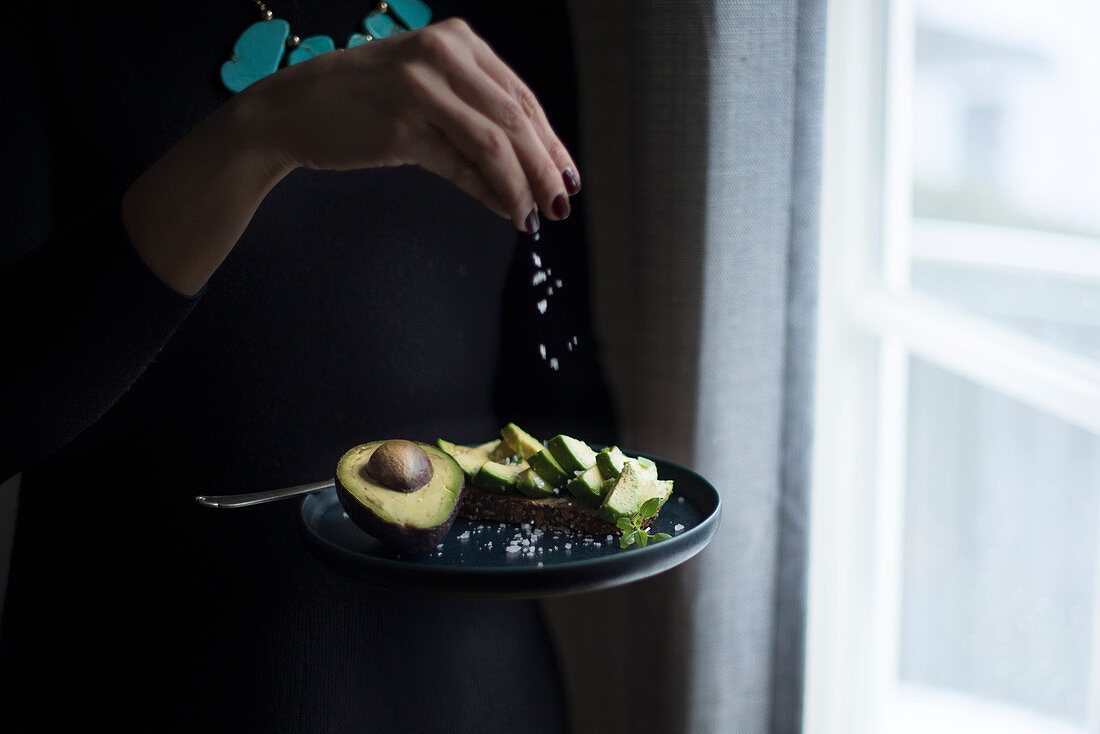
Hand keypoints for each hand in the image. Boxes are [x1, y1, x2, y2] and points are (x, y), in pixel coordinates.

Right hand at [241, 17, 580, 232]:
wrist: (291, 109)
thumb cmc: (362, 101)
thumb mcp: (425, 90)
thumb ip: (475, 116)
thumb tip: (531, 171)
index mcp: (455, 40)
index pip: (521, 96)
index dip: (551, 141)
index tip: (568, 175)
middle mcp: (441, 56)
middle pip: (515, 121)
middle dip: (545, 169)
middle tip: (562, 204)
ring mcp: (419, 89)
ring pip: (494, 145)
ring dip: (523, 187)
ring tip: (536, 216)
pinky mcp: (399, 128)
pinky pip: (460, 167)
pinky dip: (490, 193)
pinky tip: (506, 211)